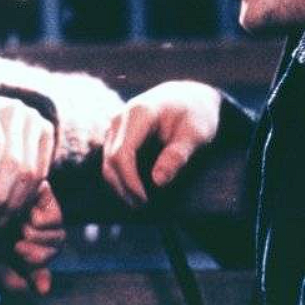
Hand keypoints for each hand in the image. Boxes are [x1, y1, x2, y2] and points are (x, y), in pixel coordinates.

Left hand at [0, 95, 54, 225]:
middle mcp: (10, 109)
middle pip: (14, 160)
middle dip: (5, 196)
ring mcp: (31, 117)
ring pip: (31, 168)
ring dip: (18, 200)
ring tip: (3, 220)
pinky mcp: (47, 129)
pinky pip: (43, 169)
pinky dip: (31, 193)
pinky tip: (17, 209)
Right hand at [0, 181, 65, 295]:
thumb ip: (13, 279)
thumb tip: (43, 290)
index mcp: (23, 244)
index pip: (42, 265)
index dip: (38, 272)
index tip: (25, 270)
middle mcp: (34, 229)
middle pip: (54, 250)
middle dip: (38, 255)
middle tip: (18, 247)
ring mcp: (40, 212)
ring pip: (58, 236)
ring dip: (39, 239)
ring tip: (21, 230)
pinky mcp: (42, 196)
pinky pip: (55, 218)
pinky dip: (43, 224)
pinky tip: (27, 218)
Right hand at [102, 81, 221, 206]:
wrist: (189, 96)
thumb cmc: (196, 114)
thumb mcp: (197, 134)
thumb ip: (178, 156)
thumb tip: (158, 181)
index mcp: (140, 113)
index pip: (122, 153)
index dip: (130, 181)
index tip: (145, 200)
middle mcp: (121, 117)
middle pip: (111, 160)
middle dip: (124, 187)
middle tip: (143, 207)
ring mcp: (116, 125)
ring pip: (107, 161)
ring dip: (120, 185)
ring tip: (140, 202)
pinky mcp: (117, 134)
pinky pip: (111, 159)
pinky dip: (121, 177)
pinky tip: (136, 190)